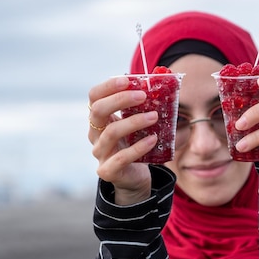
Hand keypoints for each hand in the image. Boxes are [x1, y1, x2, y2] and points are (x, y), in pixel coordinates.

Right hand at [88, 77, 156, 203]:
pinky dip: (139, 147)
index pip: (94, 97)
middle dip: (120, 100)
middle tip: (143, 96)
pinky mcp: (108, 170)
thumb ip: (143, 107)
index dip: (108, 86)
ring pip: (111, 133)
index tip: (128, 80)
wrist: (134, 178)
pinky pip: (122, 157)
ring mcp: (100, 153)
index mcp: (100, 119)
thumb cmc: (136, 145)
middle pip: (98, 111)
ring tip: (154, 116)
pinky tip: (153, 139)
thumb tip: (163, 83)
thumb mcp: (137, 125)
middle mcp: (95, 134)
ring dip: (134, 122)